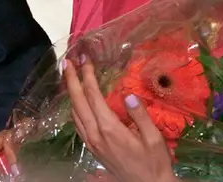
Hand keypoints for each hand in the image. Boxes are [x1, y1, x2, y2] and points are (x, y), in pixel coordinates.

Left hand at [64, 57, 175, 181]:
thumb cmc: (154, 163)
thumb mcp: (154, 138)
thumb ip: (140, 115)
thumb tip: (128, 94)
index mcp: (110, 129)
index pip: (93, 96)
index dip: (88, 76)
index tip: (85, 60)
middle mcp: (95, 135)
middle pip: (77, 102)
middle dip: (71, 80)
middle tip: (67, 62)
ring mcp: (92, 143)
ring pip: (74, 113)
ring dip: (71, 93)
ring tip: (70, 78)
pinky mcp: (92, 149)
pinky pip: (78, 125)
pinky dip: (74, 108)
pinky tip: (77, 103)